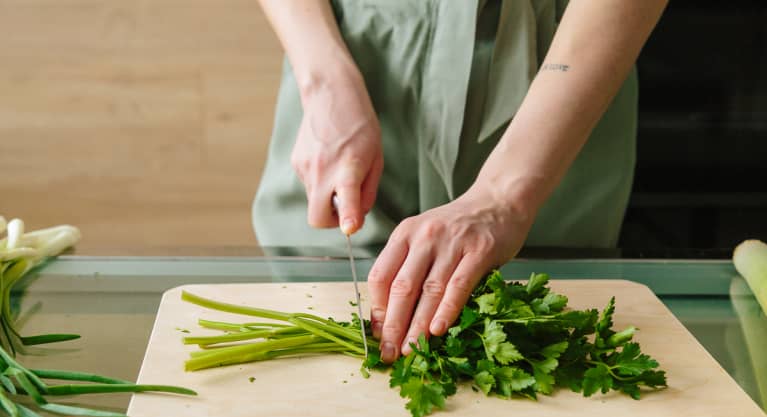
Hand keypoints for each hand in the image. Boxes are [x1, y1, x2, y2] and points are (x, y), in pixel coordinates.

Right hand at [291, 69, 382, 233]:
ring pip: (314, 200)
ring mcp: (305, 167)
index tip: (350, 228)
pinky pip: (309, 185)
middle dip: (330, 221)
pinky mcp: (296, 163)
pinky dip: (320, 182)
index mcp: (348, 166)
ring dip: (327, 195)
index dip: (348, 218)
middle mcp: (322, 169)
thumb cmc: (360, 126)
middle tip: (344, 207)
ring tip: (339, 168)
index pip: (346, 199)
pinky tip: (328, 159)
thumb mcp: (376, 158)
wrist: (330, 93)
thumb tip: (356, 218)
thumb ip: (367, 191)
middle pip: (317, 218)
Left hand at [367, 186, 534, 362]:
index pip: (380, 276)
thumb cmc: (459, 226)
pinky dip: (446, 310)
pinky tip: (438, 330)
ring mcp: (451, 243)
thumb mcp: (425, 236)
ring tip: (411, 350)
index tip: (377, 335)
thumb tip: (392, 313)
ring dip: (417, 325)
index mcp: (405, 234)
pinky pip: (458, 286)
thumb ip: (409, 266)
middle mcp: (424, 236)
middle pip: (401, 287)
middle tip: (389, 352)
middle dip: (393, 326)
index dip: (377, 310)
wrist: (498, 200)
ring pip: (428, 291)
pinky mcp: (479, 251)